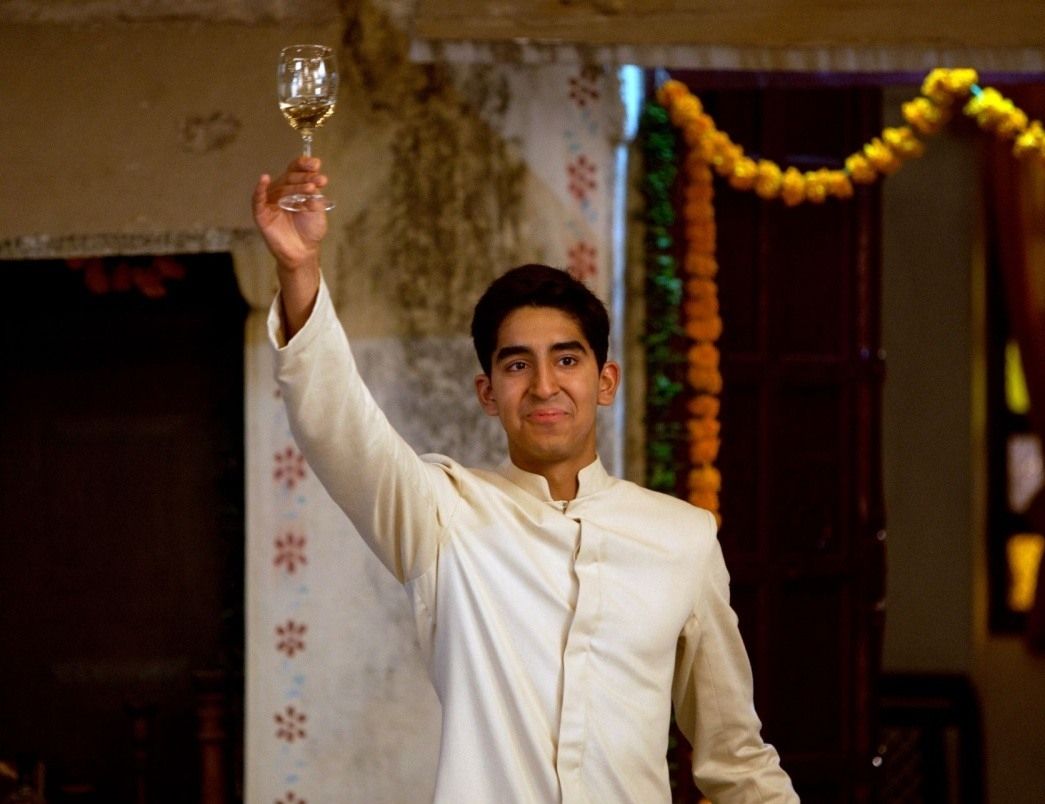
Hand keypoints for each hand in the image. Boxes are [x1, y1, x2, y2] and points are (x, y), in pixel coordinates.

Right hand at [252, 157, 329, 335]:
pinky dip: (259, 189)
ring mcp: (270, 202)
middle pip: (289, 178)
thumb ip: (315, 196)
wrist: (304, 252)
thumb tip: (315, 183)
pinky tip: (263, 179)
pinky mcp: (261, 214)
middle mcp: (280, 192)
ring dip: (294, 186)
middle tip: (320, 181)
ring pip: (280, 188)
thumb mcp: (317, 210)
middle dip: (305, 178)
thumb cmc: (310, 230)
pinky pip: (257, 199)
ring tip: (311, 188)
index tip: (317, 164)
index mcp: (293, 187)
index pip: (296, 169)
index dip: (304, 164)